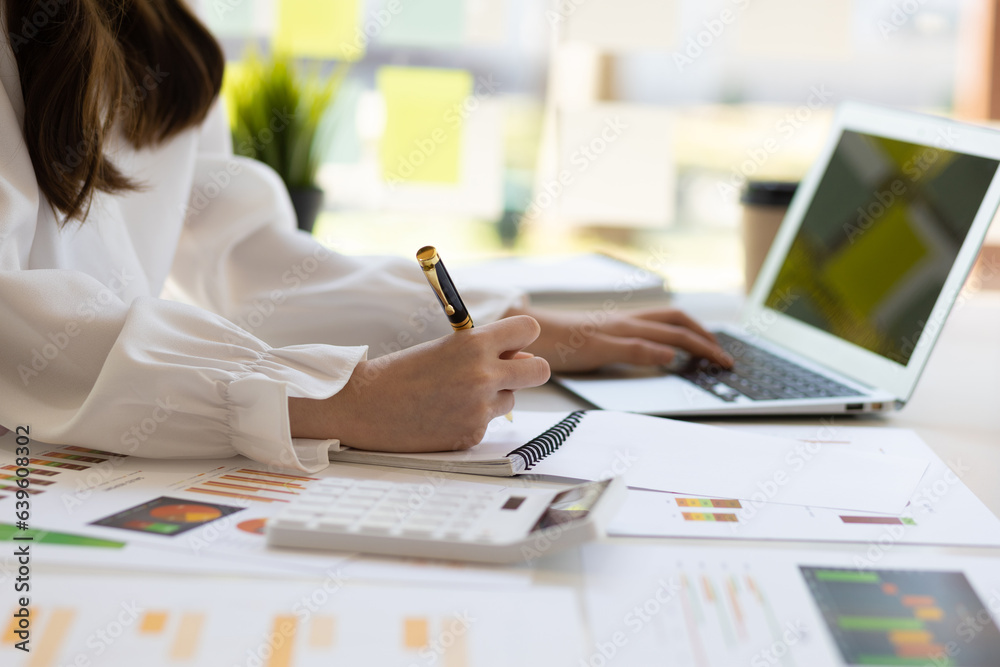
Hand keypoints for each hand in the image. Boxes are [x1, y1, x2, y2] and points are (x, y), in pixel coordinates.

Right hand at [288, 316, 549, 451]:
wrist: (362, 406)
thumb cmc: (399, 372)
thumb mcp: (443, 348)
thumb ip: (484, 351)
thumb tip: (522, 358)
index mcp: (474, 344)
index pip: (528, 330)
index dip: (521, 337)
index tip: (511, 344)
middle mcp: (483, 376)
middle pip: (539, 370)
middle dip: (528, 370)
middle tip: (507, 372)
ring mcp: (479, 408)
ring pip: (511, 399)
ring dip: (492, 397)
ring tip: (453, 395)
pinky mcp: (471, 435)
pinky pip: (487, 423)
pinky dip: (471, 420)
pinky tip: (442, 415)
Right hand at [509, 306, 732, 372]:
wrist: (529, 333)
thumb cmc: (562, 341)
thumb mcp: (601, 343)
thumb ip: (629, 346)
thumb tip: (662, 355)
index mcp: (627, 320)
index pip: (673, 317)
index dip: (700, 329)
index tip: (719, 346)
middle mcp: (626, 320)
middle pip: (677, 321)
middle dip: (708, 338)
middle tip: (727, 358)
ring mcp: (614, 330)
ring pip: (664, 329)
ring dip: (695, 343)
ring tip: (716, 359)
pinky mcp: (599, 343)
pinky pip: (632, 344)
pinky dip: (655, 349)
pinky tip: (671, 357)